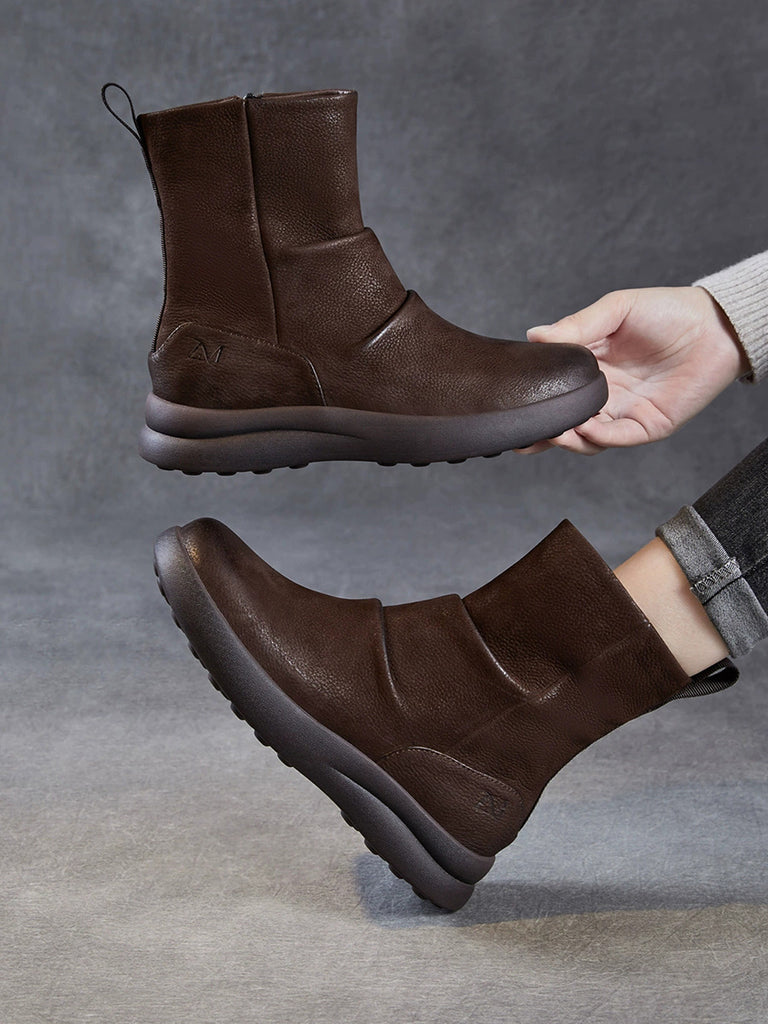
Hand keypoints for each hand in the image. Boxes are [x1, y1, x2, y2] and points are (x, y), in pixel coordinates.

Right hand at [521, 286, 749, 454]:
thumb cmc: (668, 312)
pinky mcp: (646, 425)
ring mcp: (624, 412)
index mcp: (590, 368)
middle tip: (520, 437)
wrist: (714, 325)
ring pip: (586, 438)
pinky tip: (586, 429)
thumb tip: (534, 335)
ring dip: (567, 439)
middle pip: (565, 423)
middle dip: (542, 434)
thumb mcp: (615, 310)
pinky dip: (598, 438)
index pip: (553, 391)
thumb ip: (577, 326)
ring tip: (553, 432)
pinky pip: (616, 438)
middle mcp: (603, 395)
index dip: (532, 401)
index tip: (511, 403)